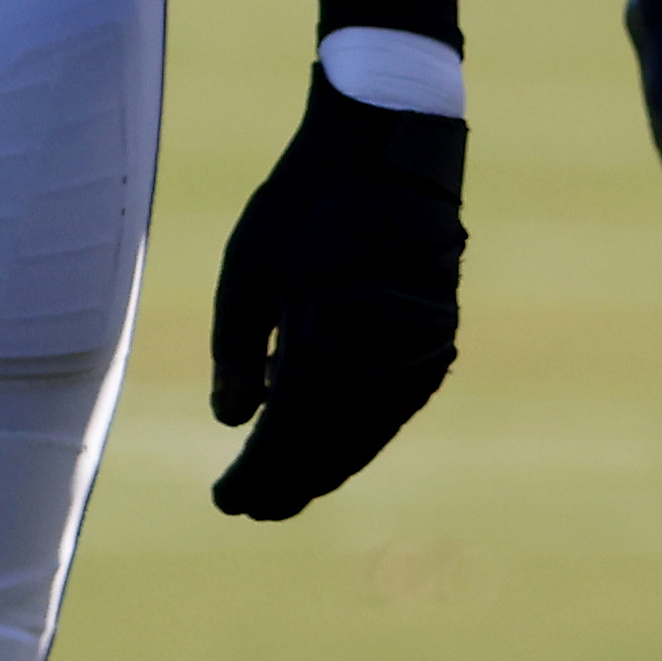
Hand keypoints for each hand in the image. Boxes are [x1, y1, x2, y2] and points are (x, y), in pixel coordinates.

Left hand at [205, 74, 463, 518]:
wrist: (390, 152)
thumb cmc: (305, 204)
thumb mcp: (247, 271)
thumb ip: (237, 353)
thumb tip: (231, 423)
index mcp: (330, 347)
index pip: (288, 439)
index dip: (257, 477)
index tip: (225, 502)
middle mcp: (383, 363)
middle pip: (331, 448)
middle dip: (289, 482)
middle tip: (249, 508)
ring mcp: (419, 354)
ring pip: (368, 433)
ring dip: (326, 465)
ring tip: (283, 487)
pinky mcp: (435, 338)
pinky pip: (392, 405)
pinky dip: (357, 431)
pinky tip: (326, 439)